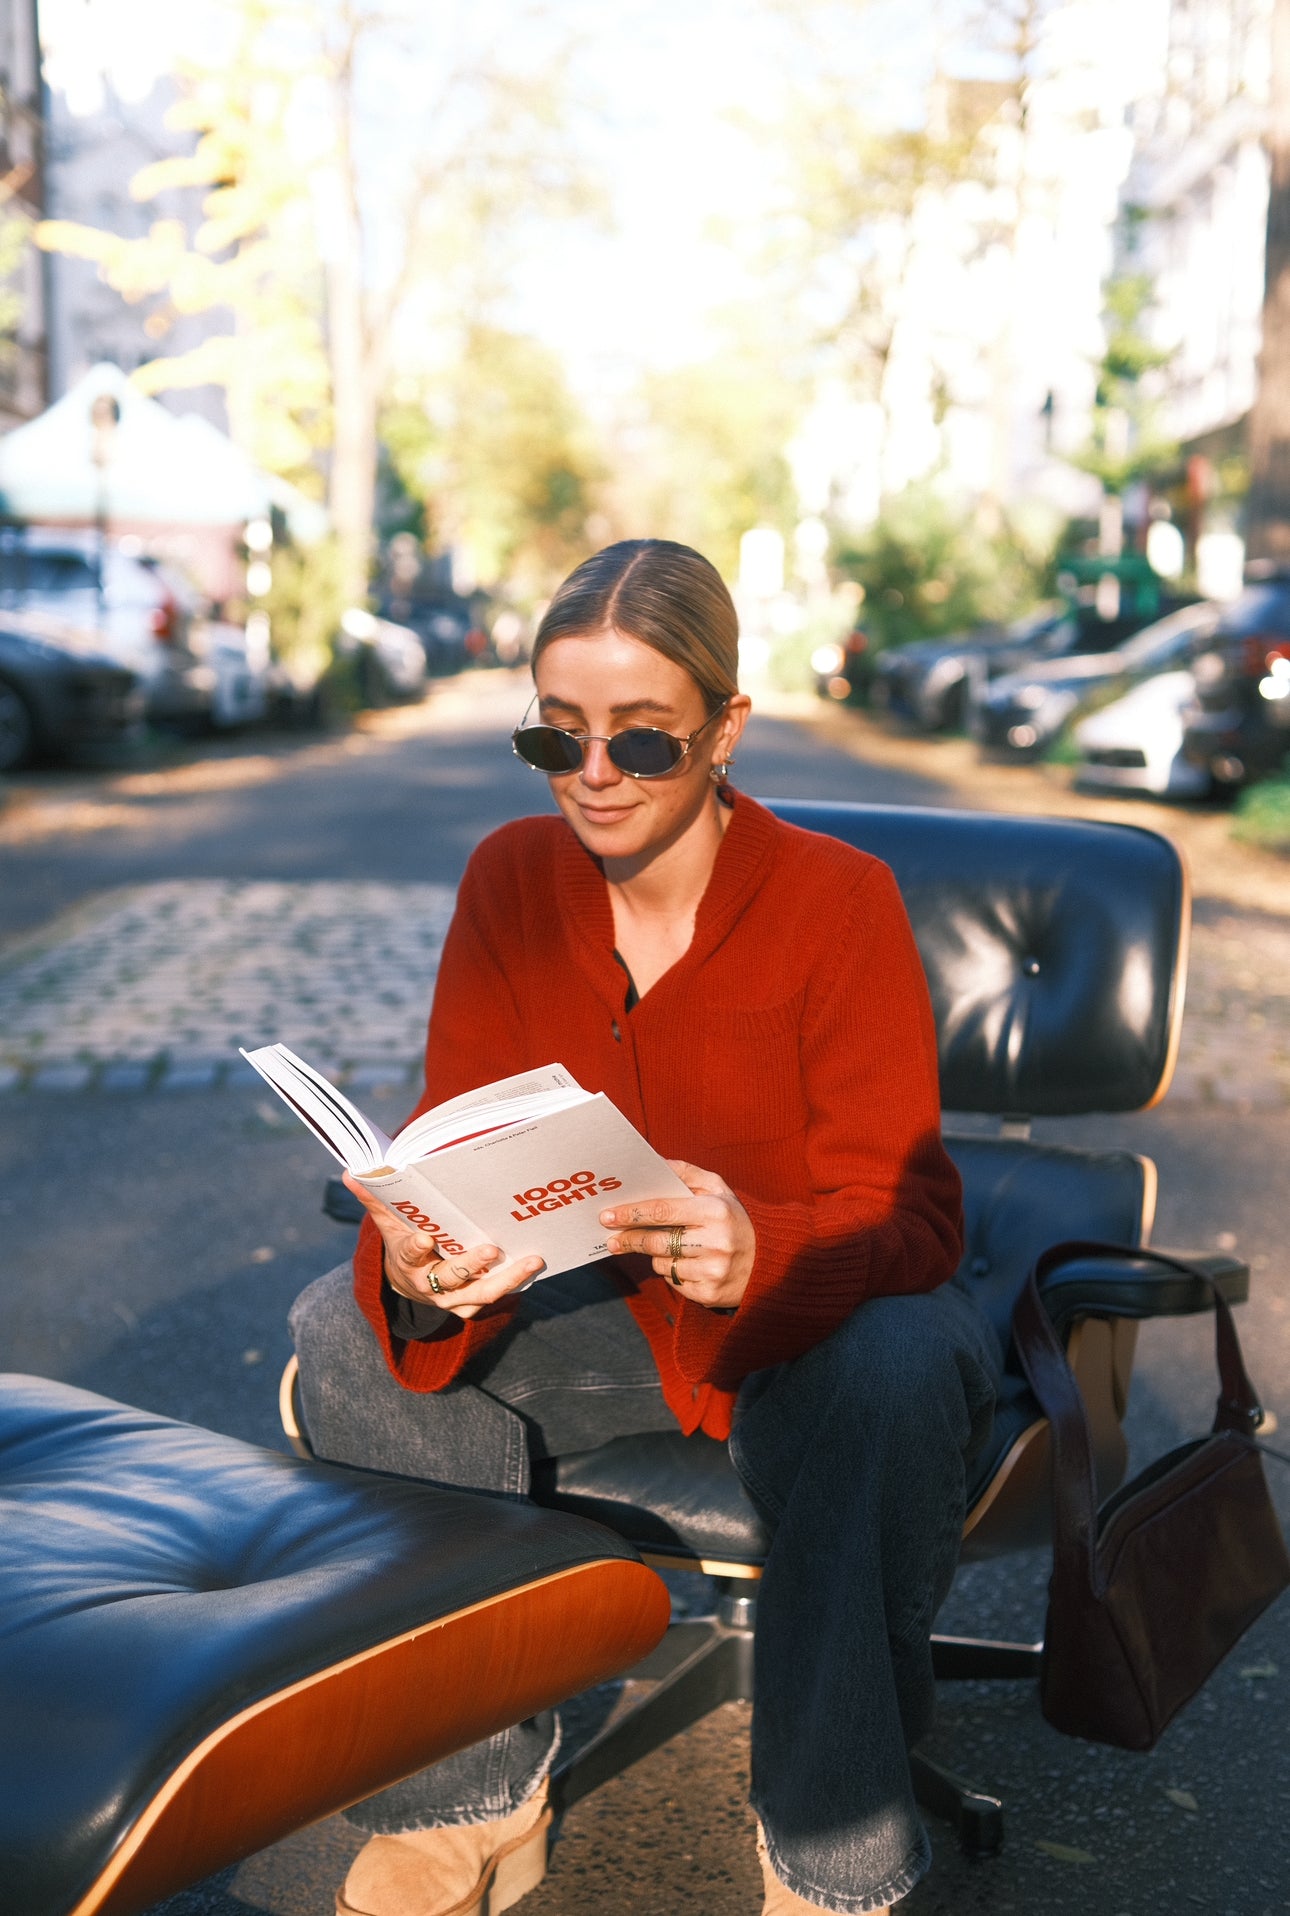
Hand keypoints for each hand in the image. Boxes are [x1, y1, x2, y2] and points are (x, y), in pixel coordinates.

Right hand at [343, 1171, 544, 1319]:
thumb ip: (375, 1198)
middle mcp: (430, 1285)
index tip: (425, 1238)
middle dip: (470, 1265)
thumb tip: (351, 1172)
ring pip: (481, 1293)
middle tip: (490, 1249)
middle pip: (451, 1278)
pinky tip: (534, 1265)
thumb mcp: (387, 1222)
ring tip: (533, 1259)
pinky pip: (494, 1296)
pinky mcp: (469, 1304)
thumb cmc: (402, 1243)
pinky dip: (515, 1283)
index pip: (410, 1255)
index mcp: (407, 1262)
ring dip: (508, 1278)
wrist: (407, 1285)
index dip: (417, 1248)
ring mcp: (452, 1298)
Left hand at [601, 1161, 755, 1309]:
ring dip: (657, 1256)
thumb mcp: (718, 1189)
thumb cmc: (735, 1218)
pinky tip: (688, 1264)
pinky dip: (673, 1272)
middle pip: (656, 1242)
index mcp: (715, 1211)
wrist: (769, 1260)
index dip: (632, 1214)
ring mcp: (713, 1271)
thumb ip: (686, 1173)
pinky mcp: (709, 1294)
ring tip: (672, 1247)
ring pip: (662, 1264)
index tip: (608, 1216)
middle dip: (630, 1239)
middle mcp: (715, 1242)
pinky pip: (673, 1282)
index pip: (663, 1211)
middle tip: (612, 1239)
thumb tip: (653, 1162)